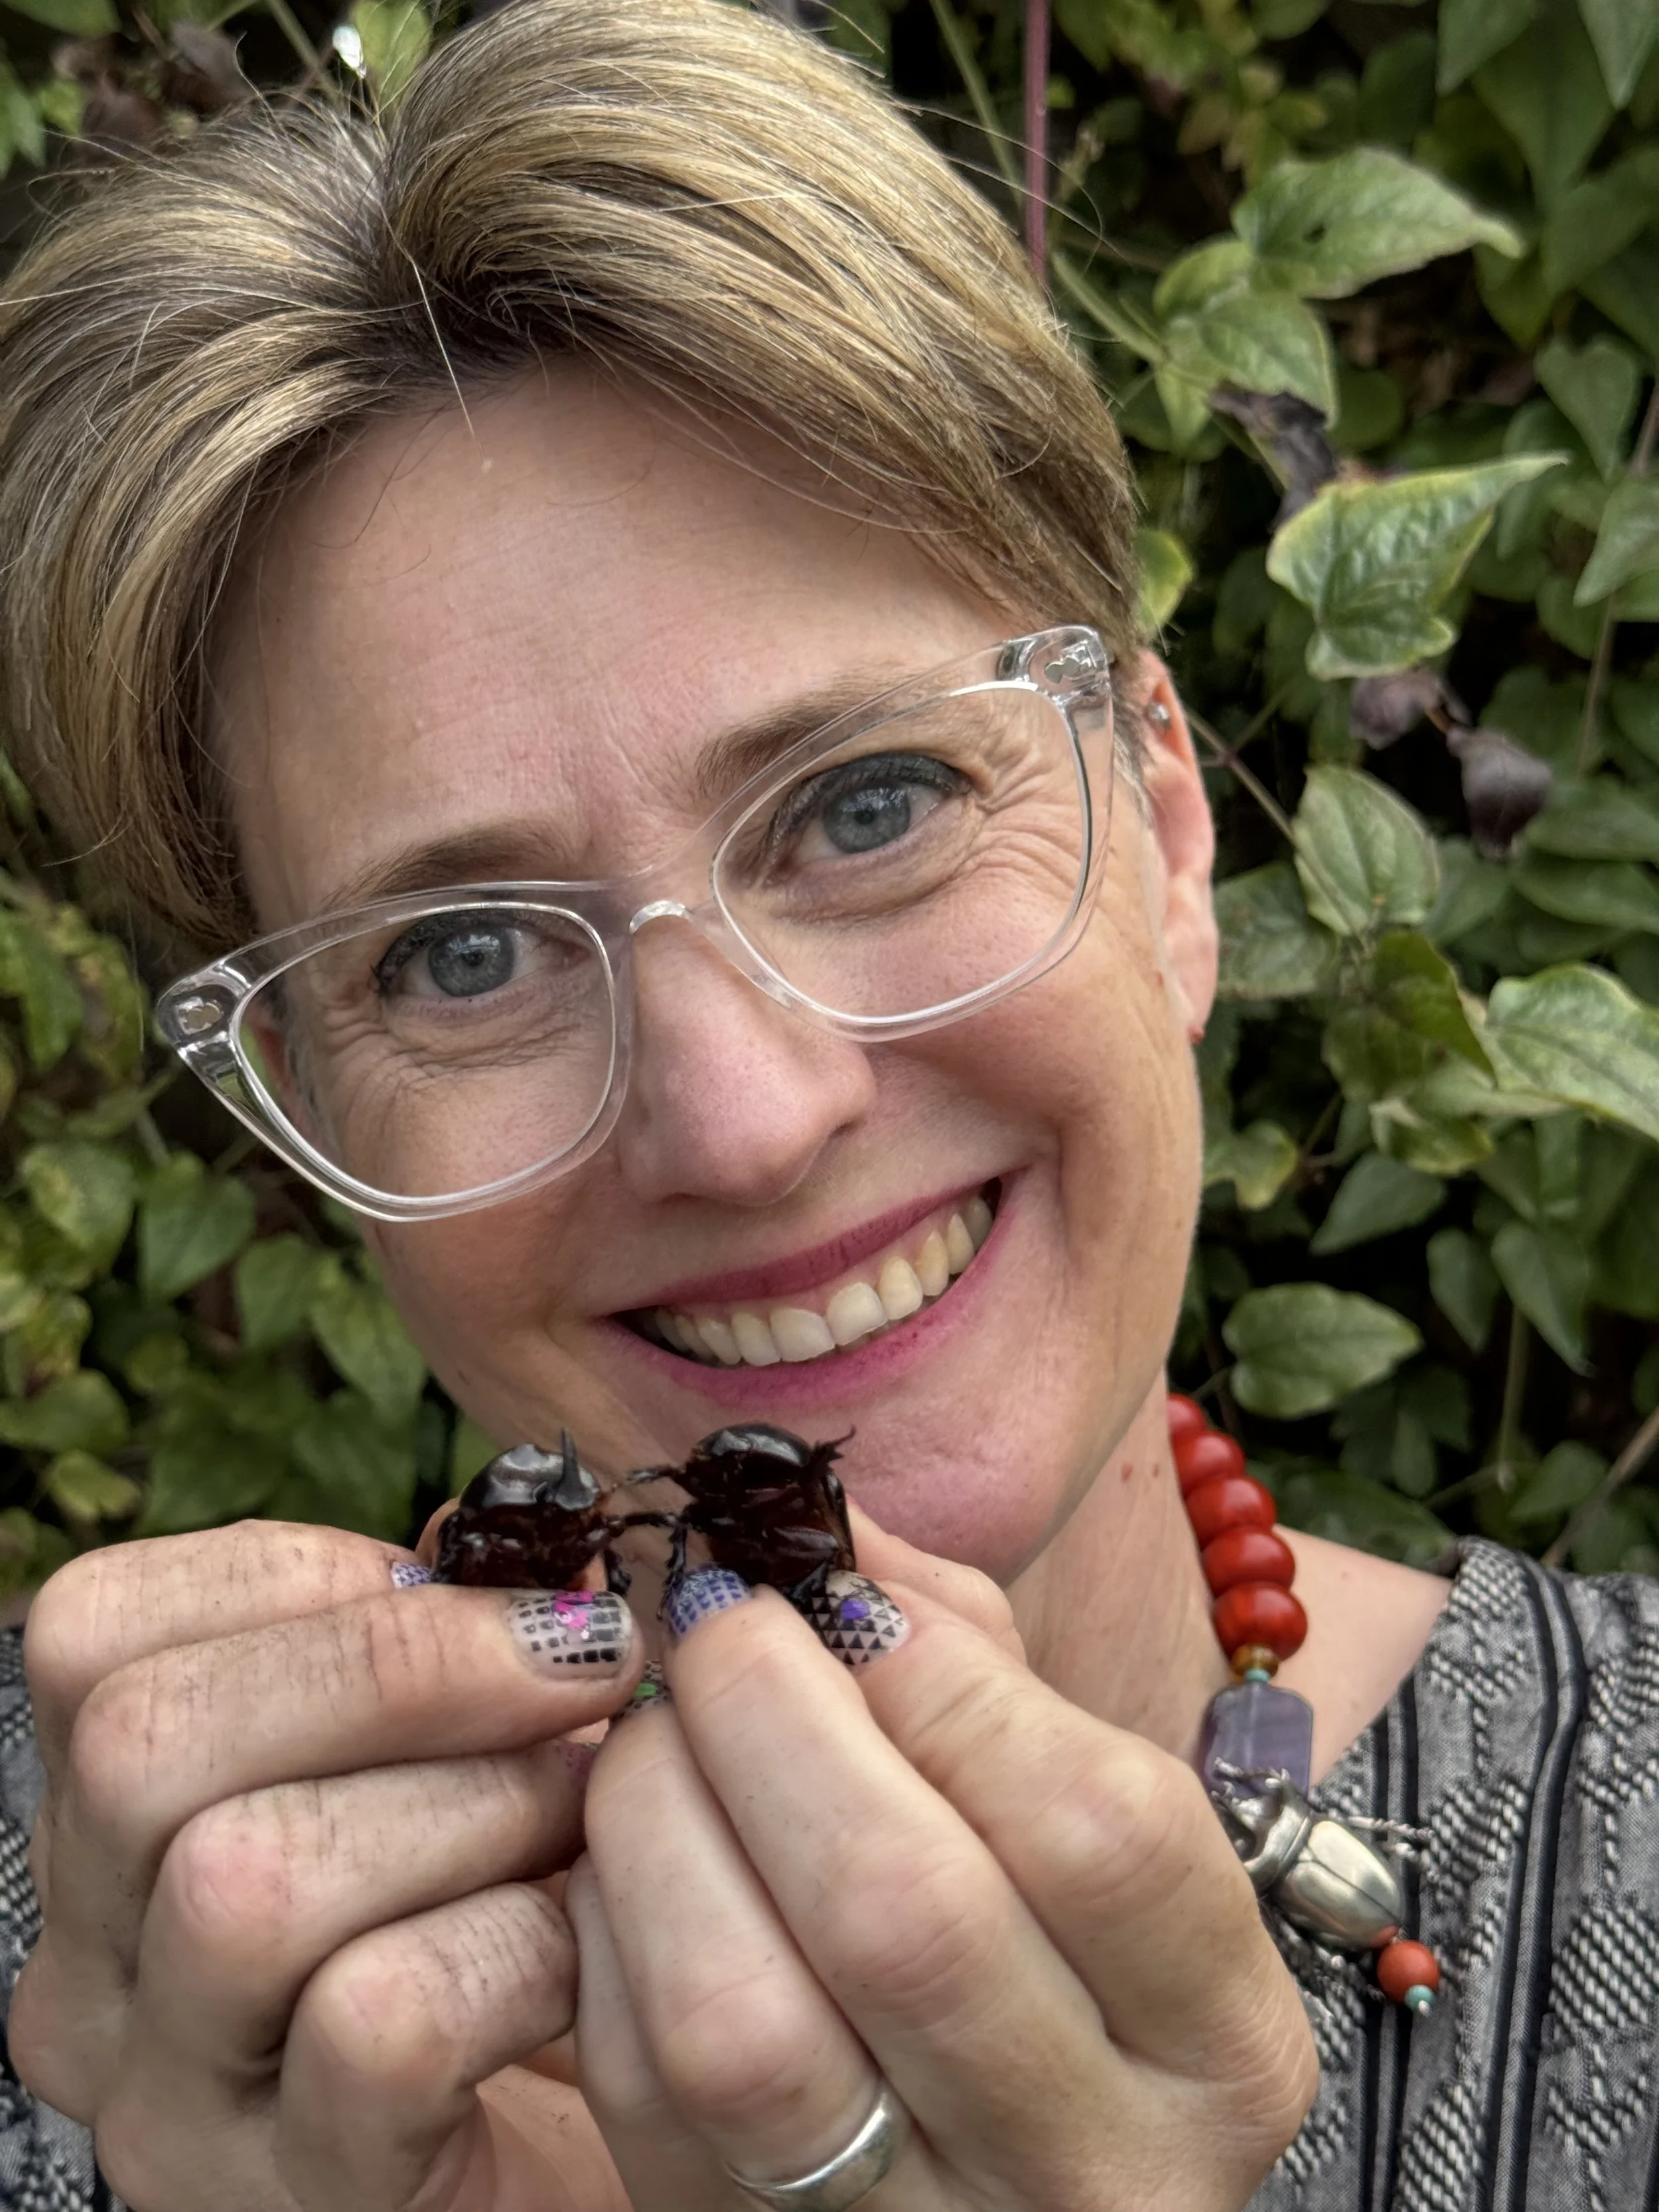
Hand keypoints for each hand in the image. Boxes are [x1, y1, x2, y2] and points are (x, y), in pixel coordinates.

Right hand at [11, 1523, 643, 2211]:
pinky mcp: (300, 2210)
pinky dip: (522, 1948)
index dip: (306, 1578)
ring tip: (590, 1812)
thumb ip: (446, 1635)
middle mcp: (90, 1975)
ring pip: (246, 1883)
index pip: (96, 1633)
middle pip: (144, 1744)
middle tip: (587, 1661)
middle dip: (403, 1666)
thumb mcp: (454, 1758)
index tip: (477, 1587)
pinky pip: (376, 2027)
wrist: (596, 2165)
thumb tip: (503, 1531)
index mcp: (105, 1833)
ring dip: (479, 1807)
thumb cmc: (517, 1927)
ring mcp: (172, 2112)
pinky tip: (590, 1948)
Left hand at [569, 1522, 1315, 2210]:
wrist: (994, 2200)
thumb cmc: (1044, 1944)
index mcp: (1221, 2046)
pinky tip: (623, 1849)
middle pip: (907, 1914)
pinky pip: (644, 2090)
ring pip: (746, 2023)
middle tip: (715, 1616)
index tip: (844, 1588)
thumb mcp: (1075, 1821)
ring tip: (652, 1726)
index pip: (1097, 1825)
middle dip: (776, 1716)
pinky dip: (609, 1930)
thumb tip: (825, 1522)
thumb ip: (971, 1660)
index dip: (948, 1678)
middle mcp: (1099, 2174)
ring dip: (663, 1819)